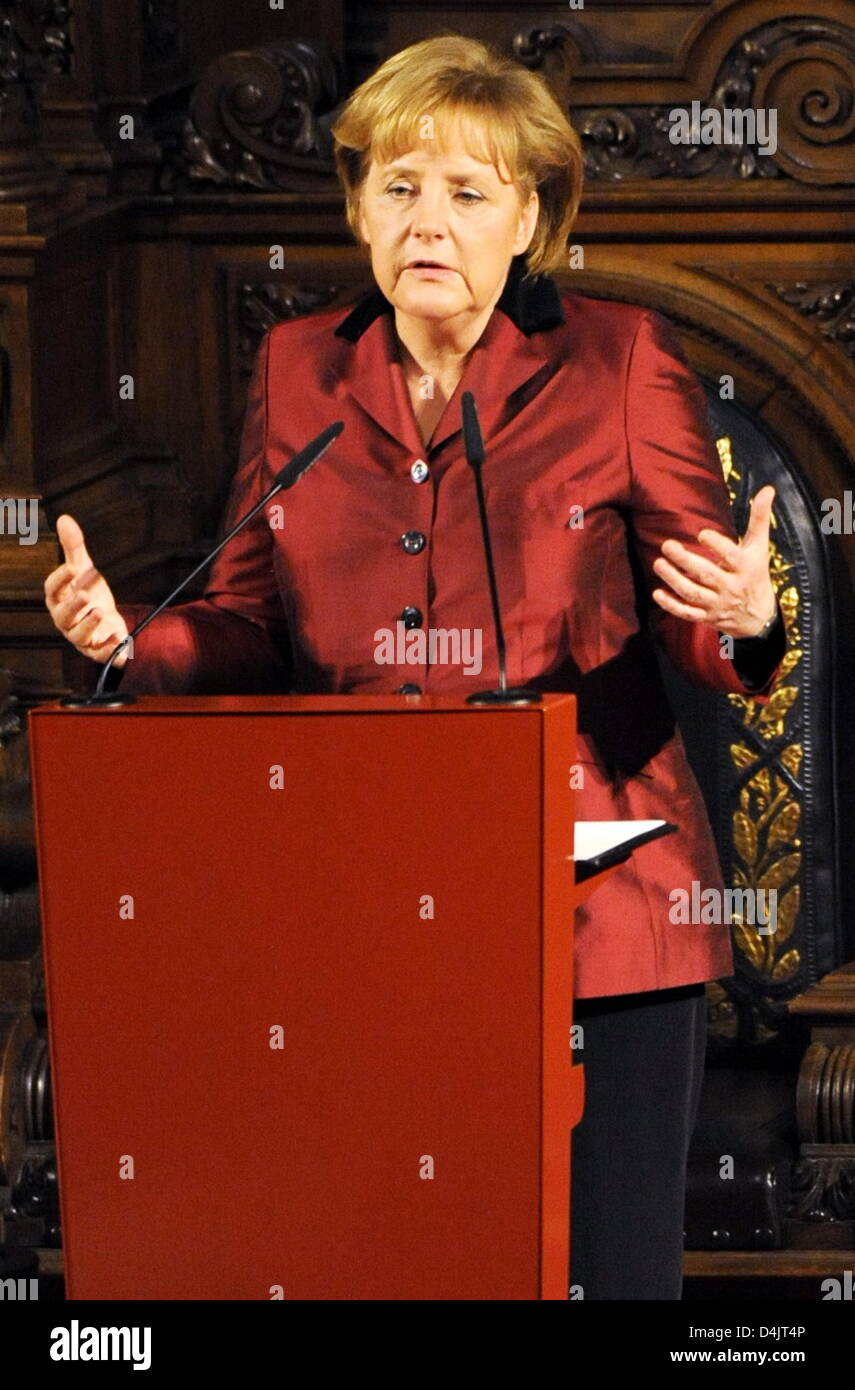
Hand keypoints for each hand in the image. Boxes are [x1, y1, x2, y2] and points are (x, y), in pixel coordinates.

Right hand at [44, 515, 129, 665]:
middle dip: (73, 605)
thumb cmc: (89, 592)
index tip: (72, 568)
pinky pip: (99, 653)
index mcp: (58, 599)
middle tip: (85, 594)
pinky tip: (119, 639)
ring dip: (89, 624)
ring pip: (79, 635)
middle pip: (63, 615)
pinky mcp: (97, 649)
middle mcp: (65, 619)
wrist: (108, 620)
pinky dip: (108, 649)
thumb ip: (74, 547)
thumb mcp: (84, 568)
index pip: (52, 590)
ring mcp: (80, 636)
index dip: (59, 579)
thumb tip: (64, 519)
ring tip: (101, 611)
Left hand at [651, 485, 777, 638]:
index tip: (701, 533)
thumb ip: (760, 519)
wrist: (758, 617)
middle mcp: (731, 587)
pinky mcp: (706, 617)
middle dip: (685, 561)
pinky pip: (687, 613)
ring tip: (658, 563)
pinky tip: (657, 593)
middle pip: (706, 575)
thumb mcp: (759, 547)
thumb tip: (768, 488)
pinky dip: (671, 606)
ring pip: (693, 594)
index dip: (717, 546)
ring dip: (674, 580)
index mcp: (745, 568)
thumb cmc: (755, 574)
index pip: (731, 556)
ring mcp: (717, 604)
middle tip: (667, 545)